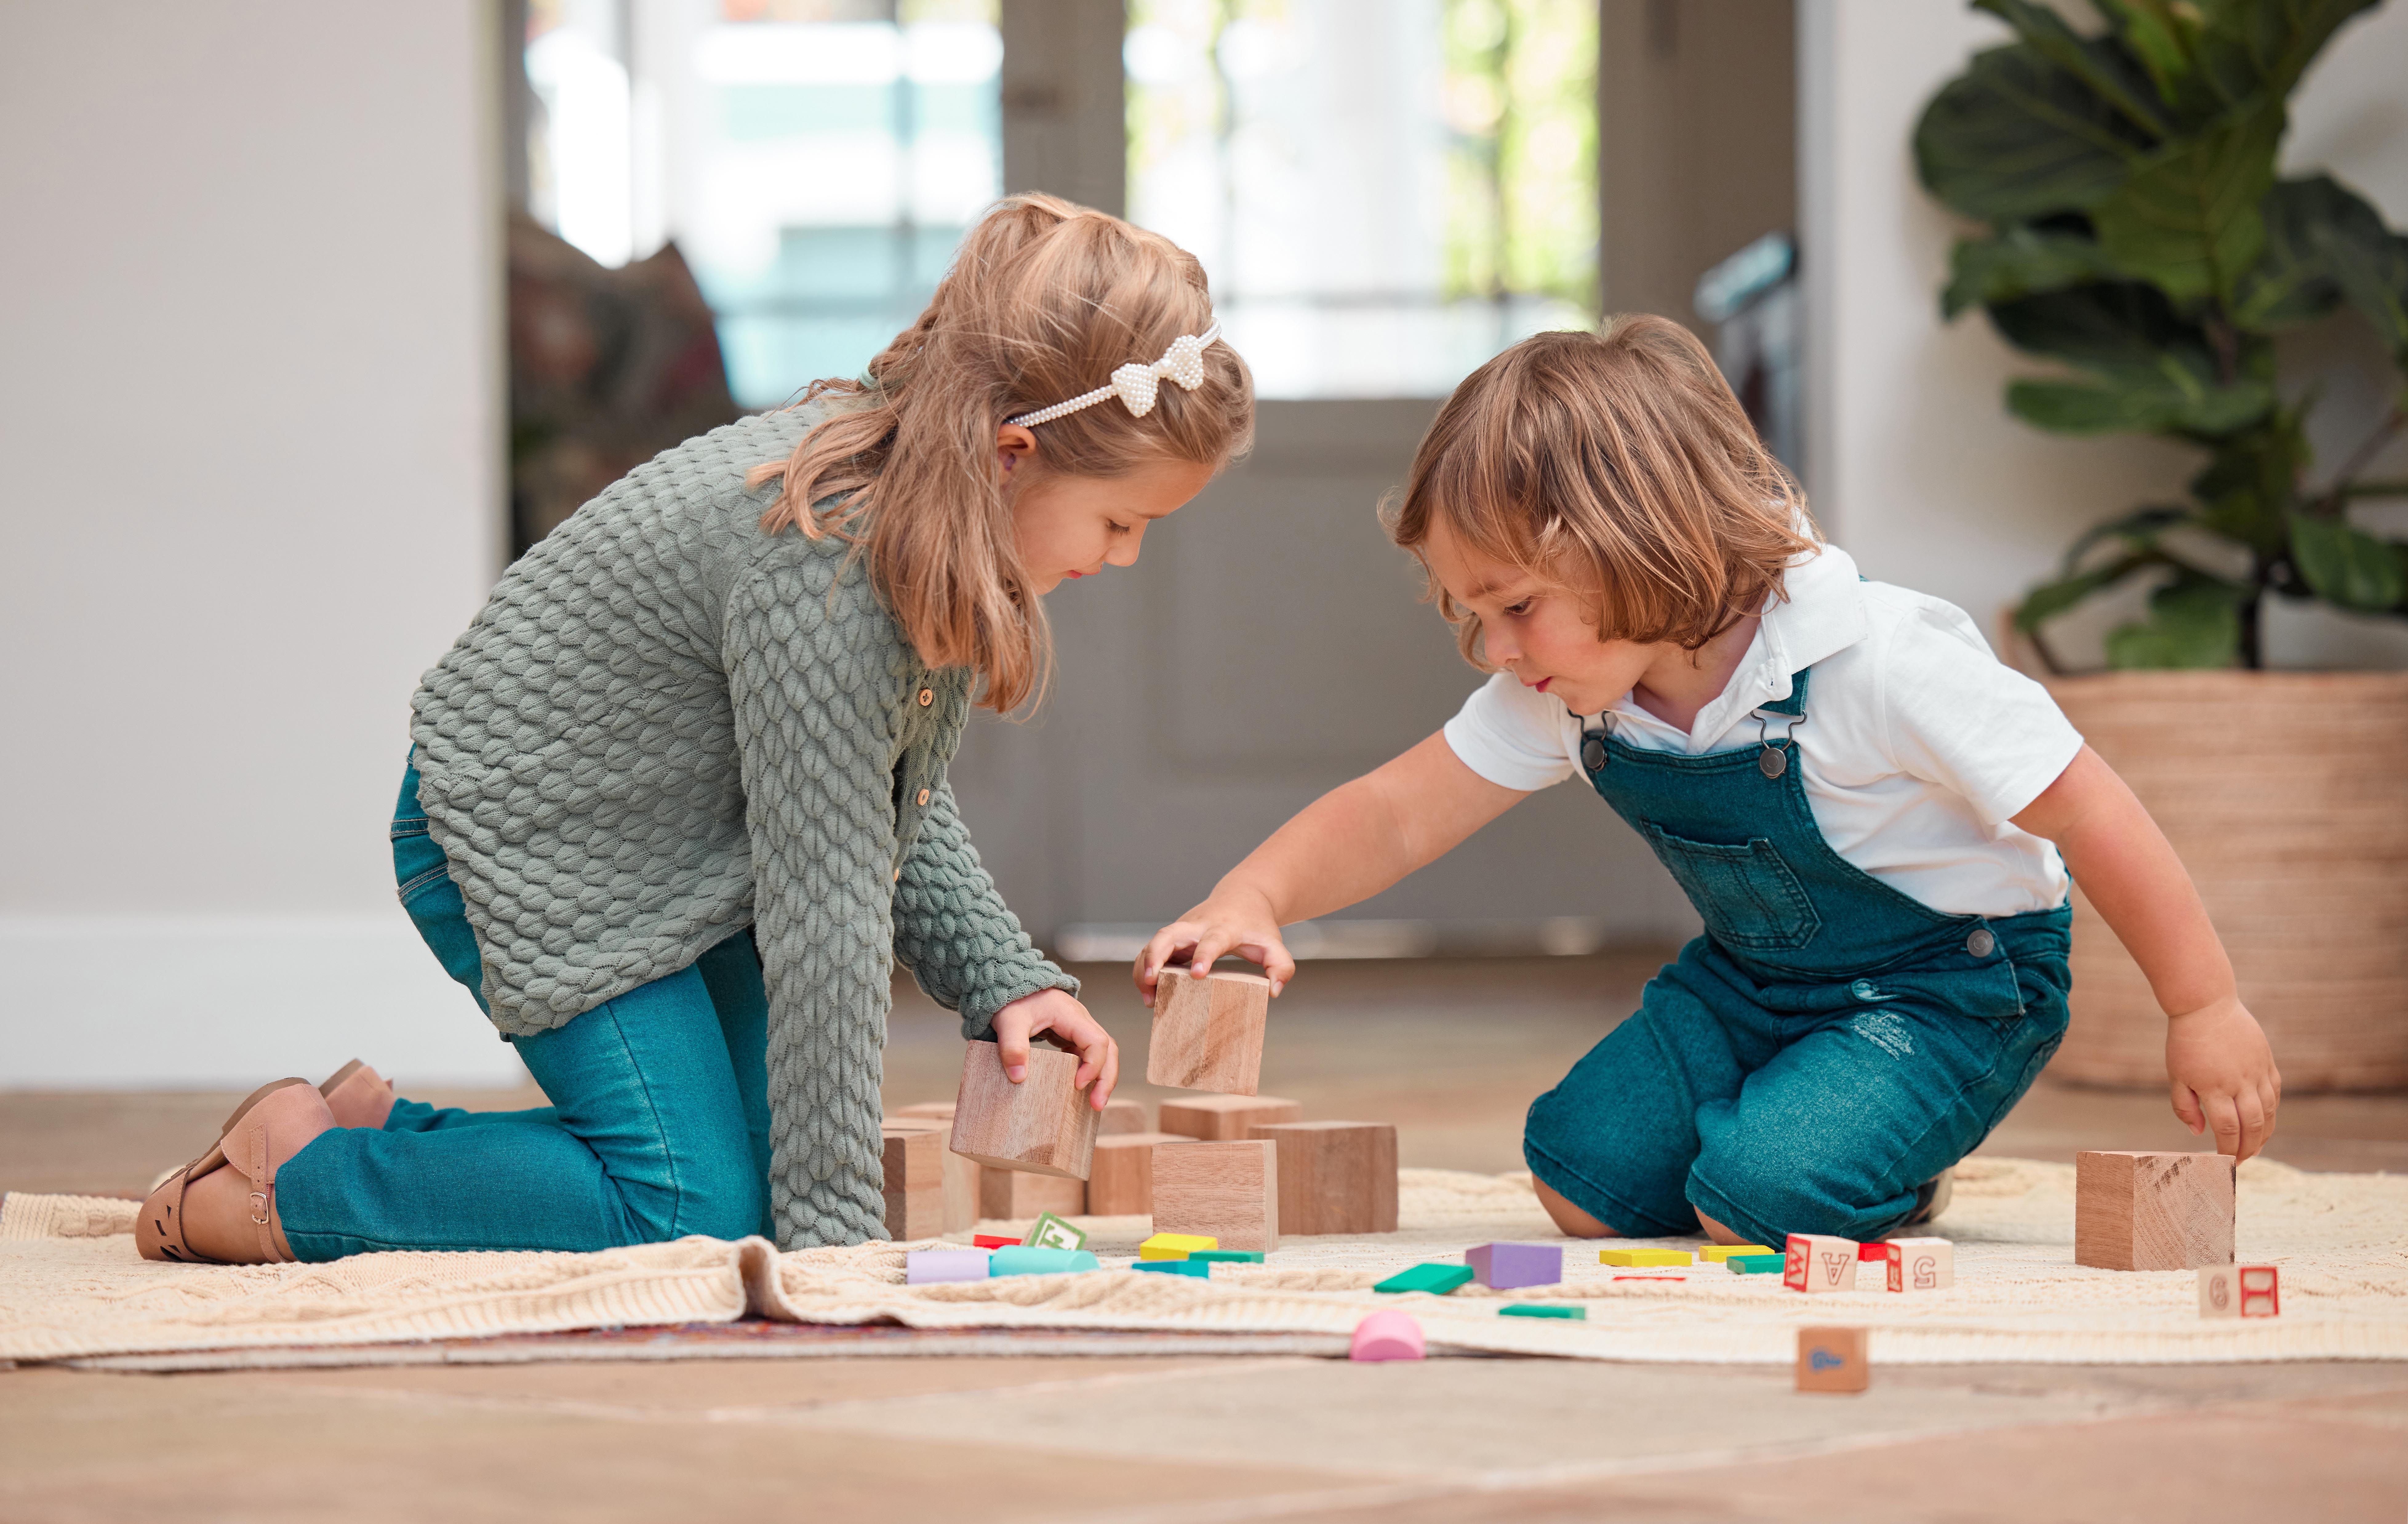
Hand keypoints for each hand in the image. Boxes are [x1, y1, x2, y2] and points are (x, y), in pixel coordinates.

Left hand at [989, 988, 1118, 1108]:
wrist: (1011, 985)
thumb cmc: (1013, 999)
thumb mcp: (1009, 1022)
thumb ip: (1013, 1047)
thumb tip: (1019, 1078)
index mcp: (1071, 1015)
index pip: (1097, 1041)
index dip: (1093, 1065)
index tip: (1077, 1084)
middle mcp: (1081, 1021)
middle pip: (1108, 1049)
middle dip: (1106, 1078)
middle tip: (1097, 1104)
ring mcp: (1078, 1029)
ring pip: (1103, 1053)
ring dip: (1102, 1077)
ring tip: (1094, 1102)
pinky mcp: (1071, 1036)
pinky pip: (1089, 1054)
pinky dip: (1089, 1071)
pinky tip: (1079, 1087)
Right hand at [1134, 888, 1295, 1004]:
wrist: (1242, 898)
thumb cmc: (1256, 924)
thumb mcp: (1274, 943)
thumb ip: (1281, 966)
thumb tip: (1273, 991)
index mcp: (1223, 928)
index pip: (1212, 940)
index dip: (1203, 955)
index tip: (1197, 974)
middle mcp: (1197, 927)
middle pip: (1168, 934)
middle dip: (1155, 956)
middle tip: (1151, 980)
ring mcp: (1182, 932)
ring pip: (1154, 943)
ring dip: (1144, 968)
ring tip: (1148, 997)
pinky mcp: (1173, 939)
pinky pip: (1151, 951)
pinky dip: (1145, 970)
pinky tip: (1150, 994)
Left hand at [2164, 993, 2280, 1160]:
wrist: (2206, 1005)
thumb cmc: (2185, 1042)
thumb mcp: (2176, 1075)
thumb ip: (2184, 1106)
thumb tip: (2199, 1133)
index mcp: (2214, 1086)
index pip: (2226, 1129)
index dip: (2226, 1150)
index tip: (2222, 1162)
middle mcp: (2240, 1081)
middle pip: (2252, 1126)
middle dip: (2248, 1149)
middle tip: (2240, 1162)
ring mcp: (2257, 1071)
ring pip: (2268, 1113)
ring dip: (2263, 1135)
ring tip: (2254, 1148)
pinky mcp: (2267, 1062)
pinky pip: (2275, 1094)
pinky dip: (2271, 1112)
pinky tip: (2262, 1122)